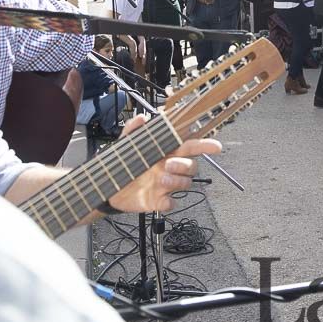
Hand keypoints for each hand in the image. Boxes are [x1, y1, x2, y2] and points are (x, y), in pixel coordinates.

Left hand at [106, 123, 221, 212]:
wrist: (107, 186)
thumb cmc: (122, 163)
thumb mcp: (125, 143)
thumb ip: (133, 129)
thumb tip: (142, 117)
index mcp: (166, 152)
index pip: (190, 146)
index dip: (205, 145)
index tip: (216, 146)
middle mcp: (170, 168)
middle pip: (192, 166)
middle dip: (185, 165)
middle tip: (169, 165)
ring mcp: (165, 185)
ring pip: (185, 184)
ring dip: (177, 182)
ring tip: (160, 180)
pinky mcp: (158, 201)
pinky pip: (171, 204)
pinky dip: (168, 203)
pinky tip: (160, 199)